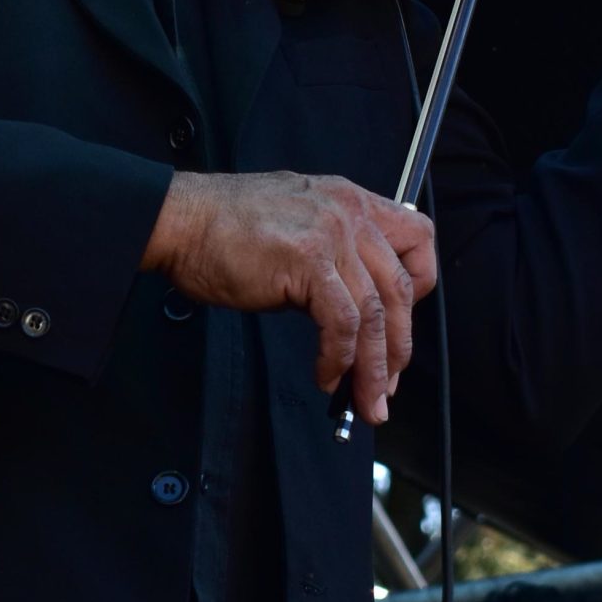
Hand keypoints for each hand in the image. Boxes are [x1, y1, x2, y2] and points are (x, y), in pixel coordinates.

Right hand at [141, 171, 436, 425]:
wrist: (180, 220)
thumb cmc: (224, 228)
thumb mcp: (296, 223)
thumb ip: (330, 252)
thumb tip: (349, 305)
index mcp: (351, 200)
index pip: (418, 236)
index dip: (420, 284)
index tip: (401, 322)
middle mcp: (349, 213)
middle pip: (401, 287)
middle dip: (398, 347)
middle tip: (386, 386)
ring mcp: (331, 235)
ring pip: (375, 314)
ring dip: (373, 368)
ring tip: (365, 401)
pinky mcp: (308, 261)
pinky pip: (342, 324)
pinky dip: (339, 358)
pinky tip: (327, 376)